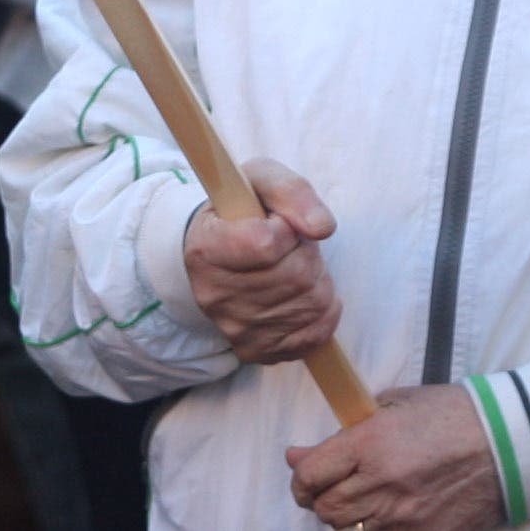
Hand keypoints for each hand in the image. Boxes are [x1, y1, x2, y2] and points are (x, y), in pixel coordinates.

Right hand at [182, 157, 340, 364]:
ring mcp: (234, 328)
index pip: (265, 243)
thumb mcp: (261, 180)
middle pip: (296, 276)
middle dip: (307, 252)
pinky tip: (303, 293)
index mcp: (206, 248)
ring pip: (312, 303)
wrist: (220, 249)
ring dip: (317, 278)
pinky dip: (324, 310)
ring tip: (293, 265)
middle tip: (290, 244)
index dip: (285, 228)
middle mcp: (213, 295)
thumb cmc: (243, 209)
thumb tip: (323, 228)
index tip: (277, 223)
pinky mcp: (256, 350)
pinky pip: (315, 334)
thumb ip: (292, 192)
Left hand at [289, 384, 504, 530]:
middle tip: (331, 487)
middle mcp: (381, 483)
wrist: (510, 443)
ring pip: (347, 530)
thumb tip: (299, 454)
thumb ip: (348, 428)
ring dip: (347, 517)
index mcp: (372, 443)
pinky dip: (375, 529)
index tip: (305, 474)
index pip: (310, 475)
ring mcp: (402, 517)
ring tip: (365, 499)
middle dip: (320, 499)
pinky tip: (388, 515)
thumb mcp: (400, 403)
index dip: (301, 477)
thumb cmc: (456, 415)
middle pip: (325, 509)